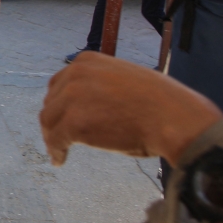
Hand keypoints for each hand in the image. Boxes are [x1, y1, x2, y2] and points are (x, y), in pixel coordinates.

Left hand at [39, 52, 222, 166]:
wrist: (174, 118)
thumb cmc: (160, 103)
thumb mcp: (125, 79)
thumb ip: (103, 84)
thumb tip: (92, 103)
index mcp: (88, 61)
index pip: (61, 82)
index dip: (60, 103)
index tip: (62, 117)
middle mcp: (75, 74)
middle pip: (52, 101)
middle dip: (55, 120)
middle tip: (59, 137)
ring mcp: (72, 98)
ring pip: (48, 120)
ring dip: (52, 137)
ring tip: (59, 151)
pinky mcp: (74, 123)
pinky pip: (55, 140)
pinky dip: (55, 151)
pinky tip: (60, 160)